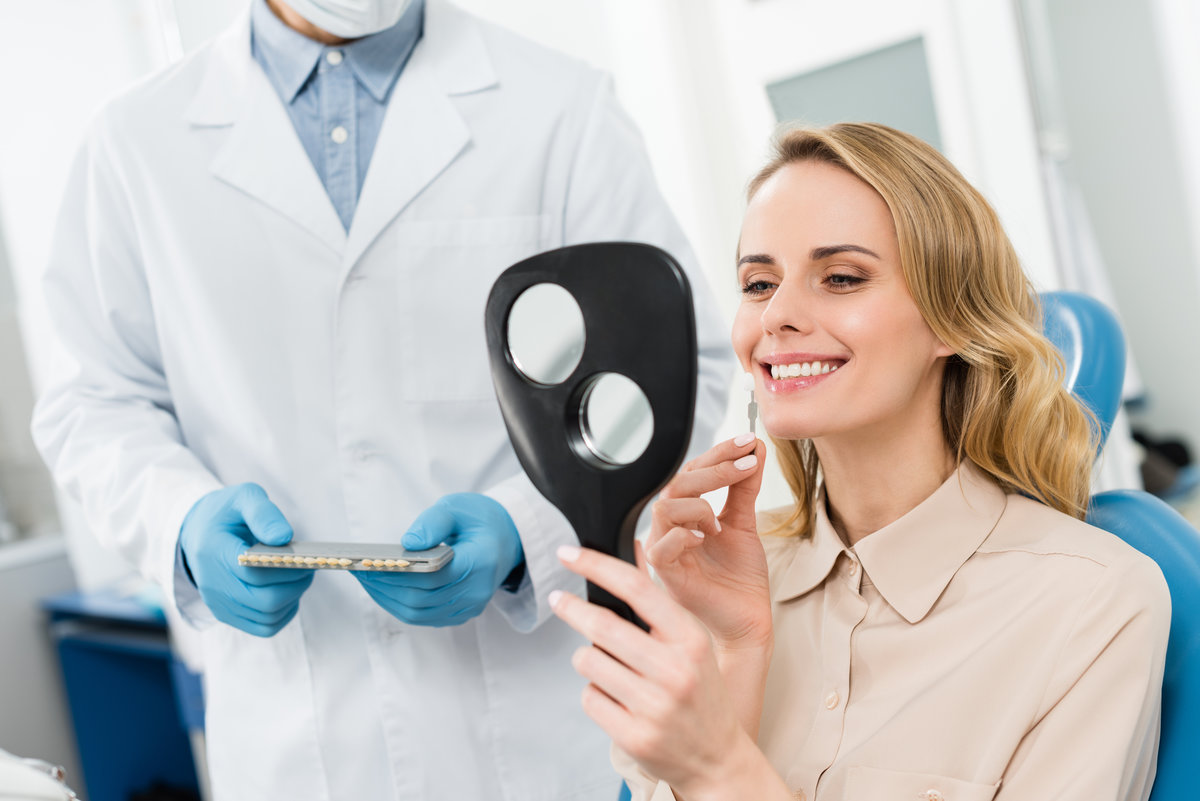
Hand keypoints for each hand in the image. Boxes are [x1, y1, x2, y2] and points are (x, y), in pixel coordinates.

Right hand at [180, 483, 313, 636]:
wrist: (198, 532)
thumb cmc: (226, 514)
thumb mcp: (243, 497)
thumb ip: (263, 513)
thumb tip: (283, 537)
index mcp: (213, 552)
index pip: (254, 572)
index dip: (287, 568)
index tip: (305, 557)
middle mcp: (212, 584)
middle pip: (264, 600)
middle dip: (295, 585)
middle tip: (309, 567)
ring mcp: (218, 604)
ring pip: (267, 617)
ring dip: (292, 599)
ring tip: (300, 577)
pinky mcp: (227, 615)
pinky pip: (264, 626)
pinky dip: (284, 613)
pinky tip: (289, 592)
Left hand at [354, 493, 523, 626]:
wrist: (507, 539)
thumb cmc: (480, 520)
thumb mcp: (458, 507)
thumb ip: (434, 522)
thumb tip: (408, 541)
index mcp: (480, 561)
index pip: (433, 576)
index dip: (397, 572)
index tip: (370, 561)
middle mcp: (477, 591)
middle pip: (421, 598)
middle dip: (385, 586)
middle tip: (359, 569)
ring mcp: (470, 606)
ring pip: (418, 612)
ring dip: (387, 598)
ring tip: (366, 578)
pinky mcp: (460, 613)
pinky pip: (423, 616)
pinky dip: (398, 604)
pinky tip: (383, 588)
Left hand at [550, 546, 787, 799]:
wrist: (717, 758)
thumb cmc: (702, 694)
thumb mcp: (691, 643)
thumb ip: (657, 602)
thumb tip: (632, 549)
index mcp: (691, 639)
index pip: (636, 588)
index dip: (596, 566)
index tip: (568, 555)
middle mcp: (675, 671)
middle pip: (602, 626)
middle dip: (571, 608)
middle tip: (558, 599)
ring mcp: (654, 707)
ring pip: (589, 661)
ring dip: (586, 658)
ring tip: (606, 665)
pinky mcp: (634, 736)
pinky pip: (590, 698)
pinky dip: (594, 693)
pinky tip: (616, 698)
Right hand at [645, 434, 769, 650]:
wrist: (748, 618)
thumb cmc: (740, 576)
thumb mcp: (745, 522)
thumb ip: (745, 487)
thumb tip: (756, 448)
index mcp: (686, 513)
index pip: (692, 471)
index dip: (718, 453)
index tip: (748, 442)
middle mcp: (671, 528)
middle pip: (677, 483)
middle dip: (714, 469)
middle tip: (747, 464)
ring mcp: (664, 550)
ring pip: (665, 508)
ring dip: (699, 506)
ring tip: (720, 523)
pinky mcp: (665, 575)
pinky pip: (661, 546)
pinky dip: (685, 536)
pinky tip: (708, 537)